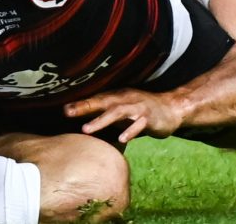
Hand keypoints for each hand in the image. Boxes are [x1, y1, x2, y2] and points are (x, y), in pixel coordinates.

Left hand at [64, 88, 183, 143]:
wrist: (172, 108)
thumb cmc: (141, 112)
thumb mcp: (121, 111)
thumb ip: (105, 115)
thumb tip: (82, 122)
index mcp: (117, 97)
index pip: (95, 99)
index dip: (80, 104)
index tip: (63, 110)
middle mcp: (125, 99)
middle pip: (102, 102)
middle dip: (84, 107)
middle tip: (67, 112)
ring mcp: (137, 107)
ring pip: (117, 112)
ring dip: (101, 120)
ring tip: (86, 129)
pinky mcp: (149, 117)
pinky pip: (139, 124)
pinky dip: (130, 130)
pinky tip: (122, 138)